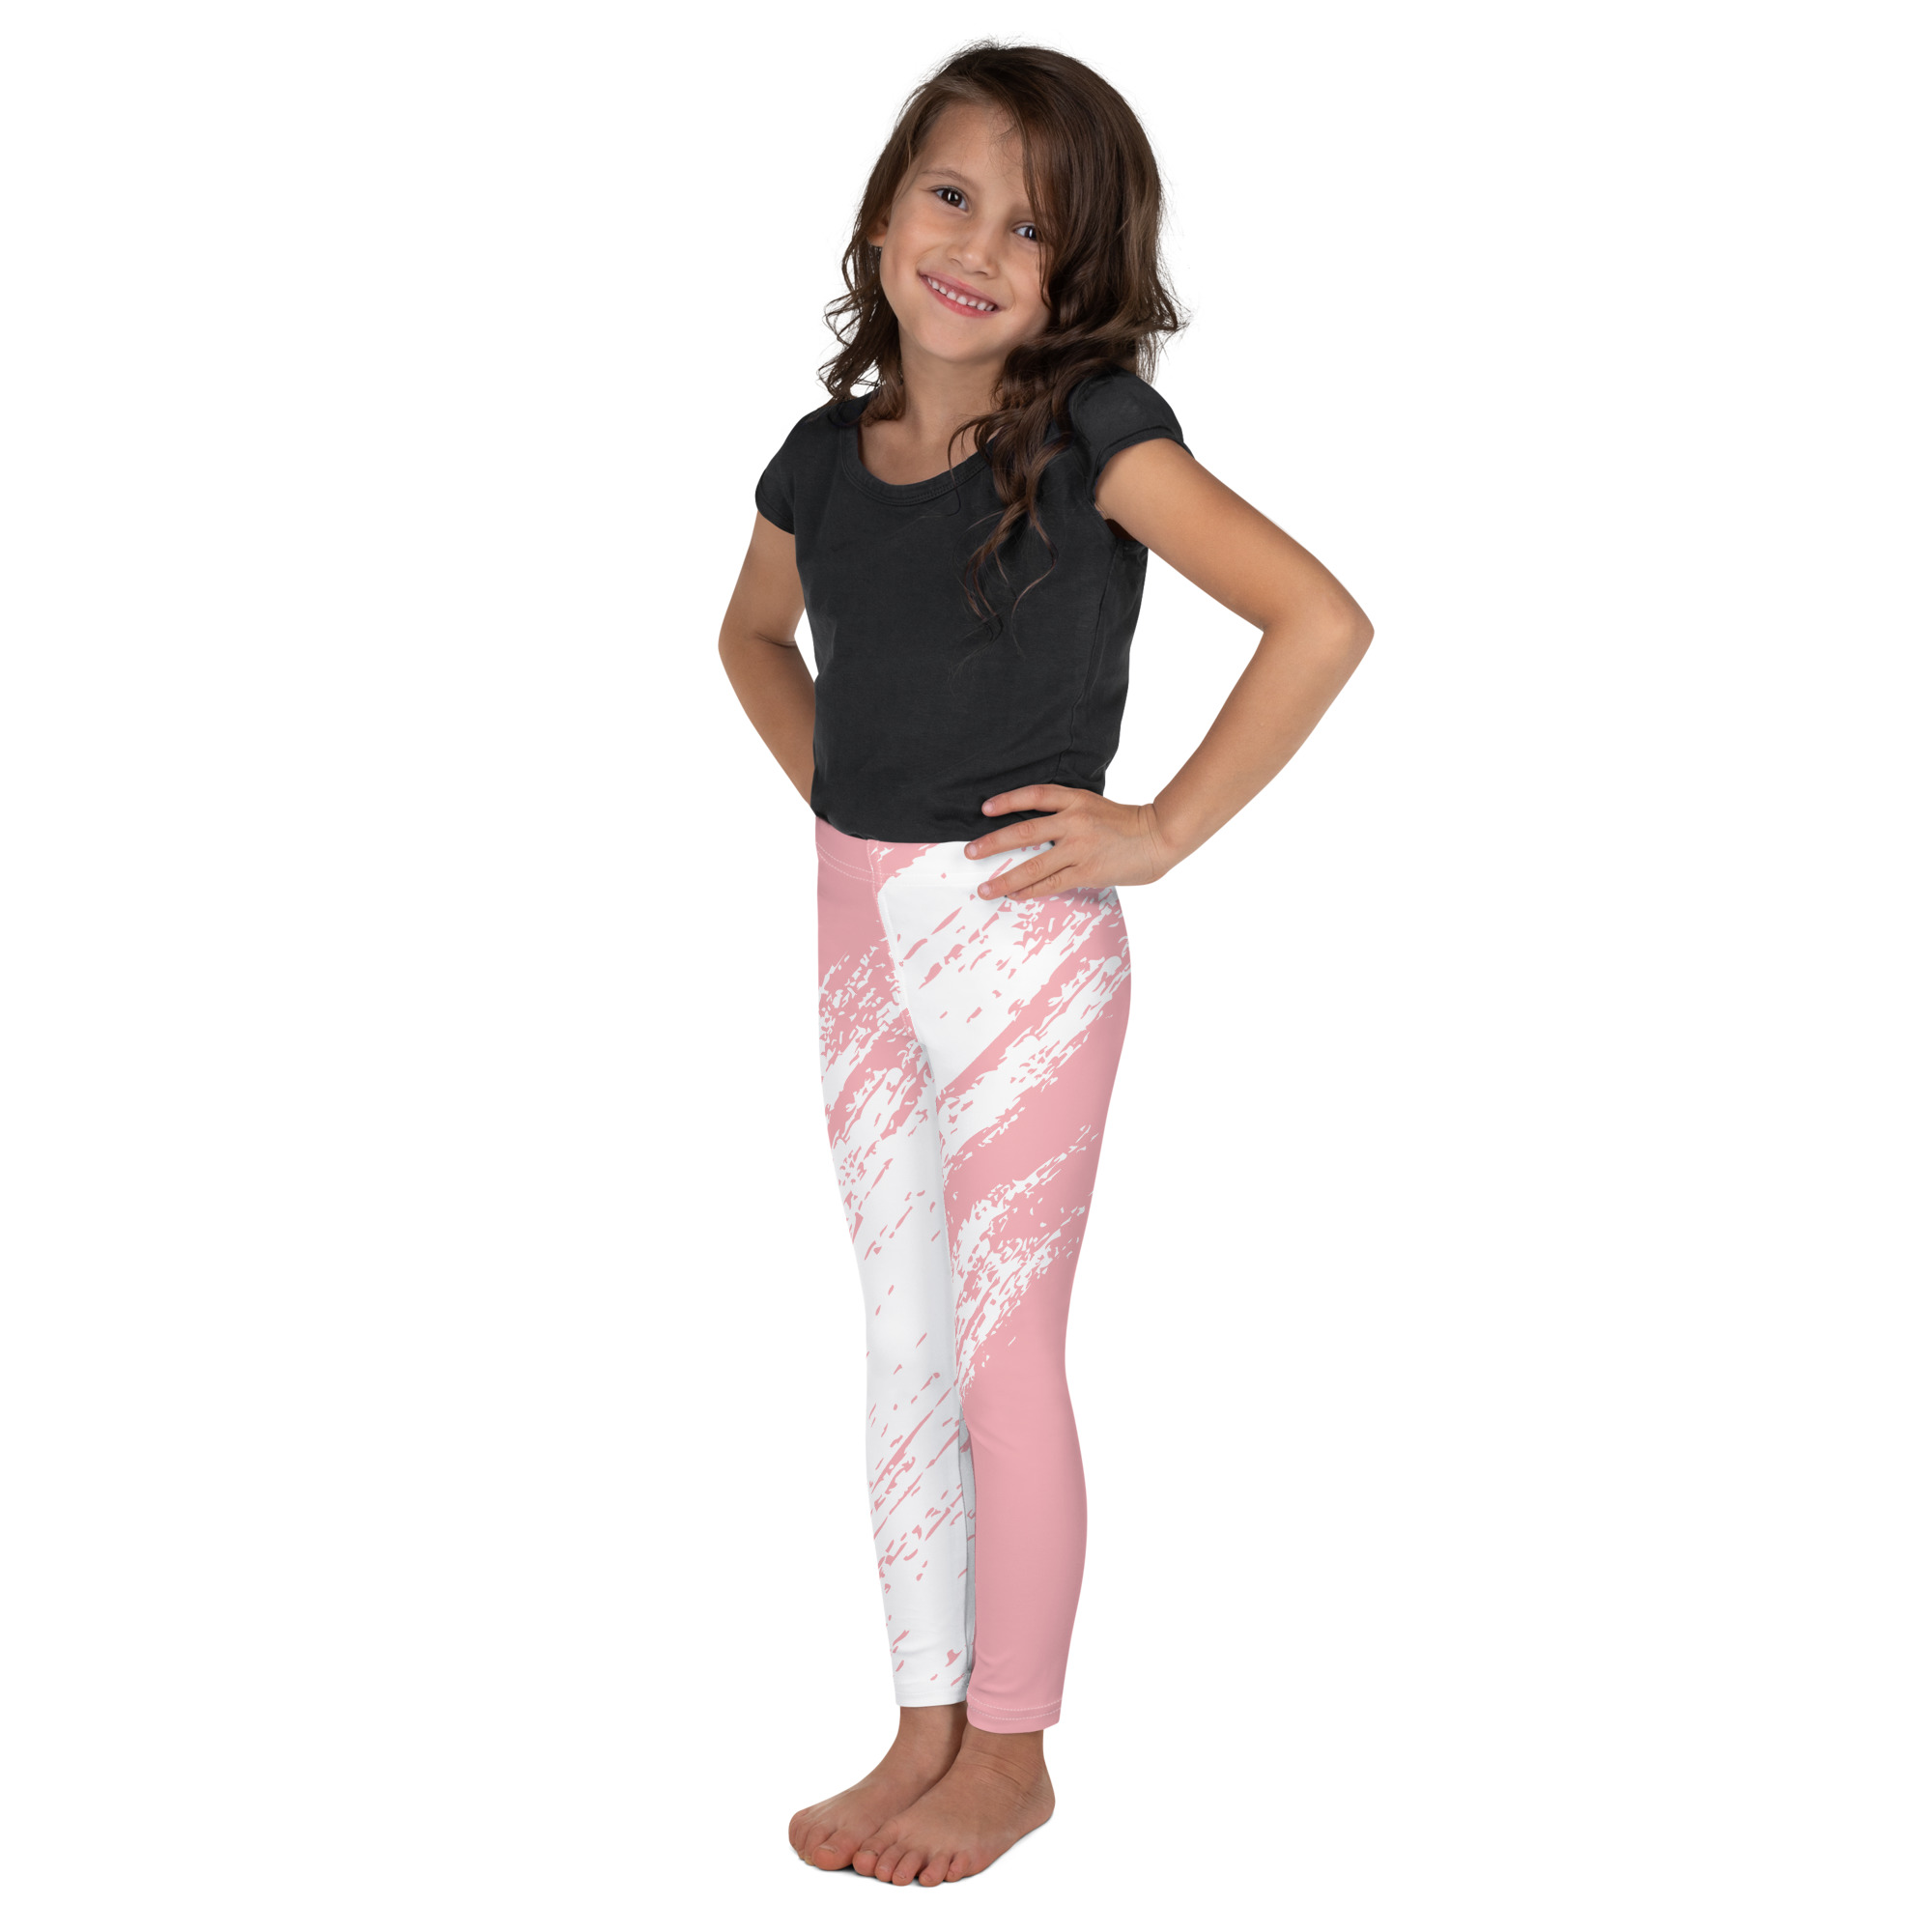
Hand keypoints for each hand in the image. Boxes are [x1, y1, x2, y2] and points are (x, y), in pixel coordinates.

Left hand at [964, 785, 1177, 898]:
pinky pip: (1051, 884)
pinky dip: (1030, 890)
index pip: (1035, 795)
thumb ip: (1067, 813)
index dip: (1008, 800)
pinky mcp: (1087, 872)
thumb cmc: (1126, 823)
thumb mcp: (1094, 806)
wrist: (1158, 837)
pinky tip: (1014, 895)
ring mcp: (1080, 848)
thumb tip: (1035, 829)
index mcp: (1076, 800)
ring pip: (1033, 865)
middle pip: (1024, 832)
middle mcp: (1074, 822)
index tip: (985, 809)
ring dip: (1005, 878)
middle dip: (993, 844)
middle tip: (970, 852)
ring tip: (985, 888)